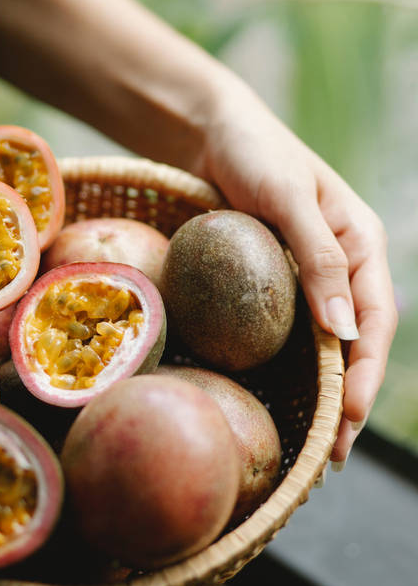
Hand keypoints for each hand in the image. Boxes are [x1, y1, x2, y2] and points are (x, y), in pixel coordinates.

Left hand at [201, 75, 397, 467]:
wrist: (208, 132)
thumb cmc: (255, 152)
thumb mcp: (288, 197)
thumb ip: (319, 256)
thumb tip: (343, 329)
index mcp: (361, 243)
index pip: (375, 316)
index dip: (366, 368)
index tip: (346, 413)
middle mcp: (340, 264)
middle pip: (355, 340)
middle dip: (349, 395)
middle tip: (332, 453)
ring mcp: (304, 275)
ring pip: (323, 342)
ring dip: (322, 391)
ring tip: (313, 443)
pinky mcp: (271, 281)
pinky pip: (285, 329)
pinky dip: (288, 366)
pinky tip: (277, 396)